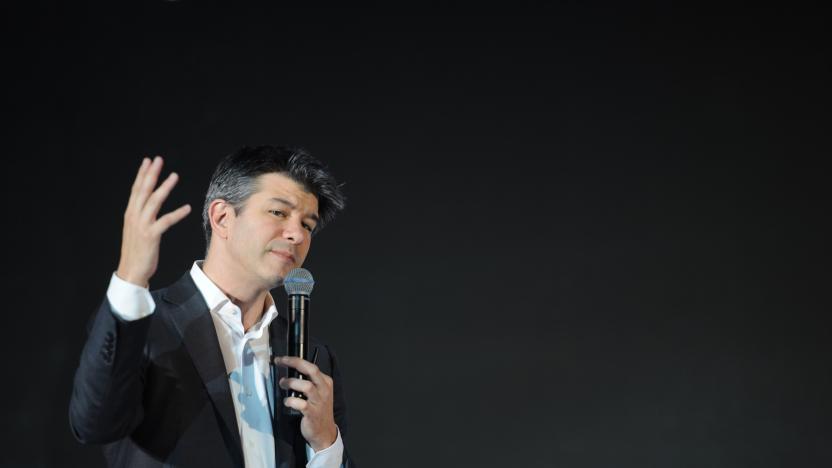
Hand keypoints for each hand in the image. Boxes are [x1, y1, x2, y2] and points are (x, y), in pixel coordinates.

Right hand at [116, 156, 190, 285]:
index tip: (148, 161)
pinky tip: (187, 208)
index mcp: (130, 214)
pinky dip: (177, 214)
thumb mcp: (136, 229)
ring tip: (175, 176)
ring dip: (165, 187)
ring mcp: (141, 226)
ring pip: (154, 202)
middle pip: (143, 191)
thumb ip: (141, 215)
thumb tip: (147, 204)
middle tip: (158, 159)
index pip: (136, 189)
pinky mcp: (150, 236)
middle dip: (151, 174)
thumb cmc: (136, 251)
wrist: (131, 272)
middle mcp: (134, 216)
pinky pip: (165, 221)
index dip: (142, 174)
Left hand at [275, 356, 337, 451]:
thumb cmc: (318, 410)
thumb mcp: (319, 393)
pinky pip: (300, 403)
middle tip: (281, 362)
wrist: (324, 431)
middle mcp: (324, 389)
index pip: (311, 366)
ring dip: (291, 383)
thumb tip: (289, 372)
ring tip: (283, 384)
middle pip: (311, 370)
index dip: (295, 360)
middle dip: (294, 363)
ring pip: (306, 386)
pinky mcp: (312, 412)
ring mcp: (319, 401)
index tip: (282, 359)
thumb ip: (308, 382)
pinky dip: (290, 401)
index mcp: (325, 382)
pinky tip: (287, 402)